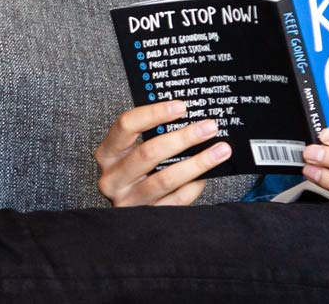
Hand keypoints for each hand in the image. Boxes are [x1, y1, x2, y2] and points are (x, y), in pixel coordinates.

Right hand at [94, 100, 231, 206]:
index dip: (154, 113)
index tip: (181, 106)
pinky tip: (207, 175)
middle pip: (149, 153)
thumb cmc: (136, 172)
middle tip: (209, 127)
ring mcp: (129, 200)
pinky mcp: (146, 217)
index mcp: (108, 154)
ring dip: (197, 163)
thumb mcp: (134, 151)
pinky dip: (194, 186)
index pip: (126, 125)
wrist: (127, 222)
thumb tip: (192, 119)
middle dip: (183, 138)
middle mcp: (114, 178)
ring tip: (220, 150)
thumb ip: (154, 136)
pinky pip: (176, 199)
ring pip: (166, 179)